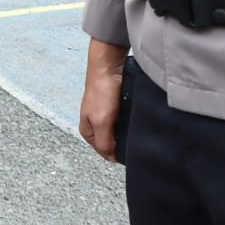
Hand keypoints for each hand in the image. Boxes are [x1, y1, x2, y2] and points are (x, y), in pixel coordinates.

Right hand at [78, 39, 127, 161]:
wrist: (110, 65)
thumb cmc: (101, 89)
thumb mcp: (101, 121)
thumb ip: (105, 142)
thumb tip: (113, 159)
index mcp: (87, 131)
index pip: (104, 152)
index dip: (117, 153)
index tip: (130, 151)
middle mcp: (96, 124)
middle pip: (113, 142)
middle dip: (124, 142)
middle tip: (135, 139)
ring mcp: (107, 114)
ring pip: (121, 131)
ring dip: (129, 130)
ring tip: (137, 127)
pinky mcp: (117, 106)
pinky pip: (127, 120)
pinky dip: (132, 120)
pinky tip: (137, 117)